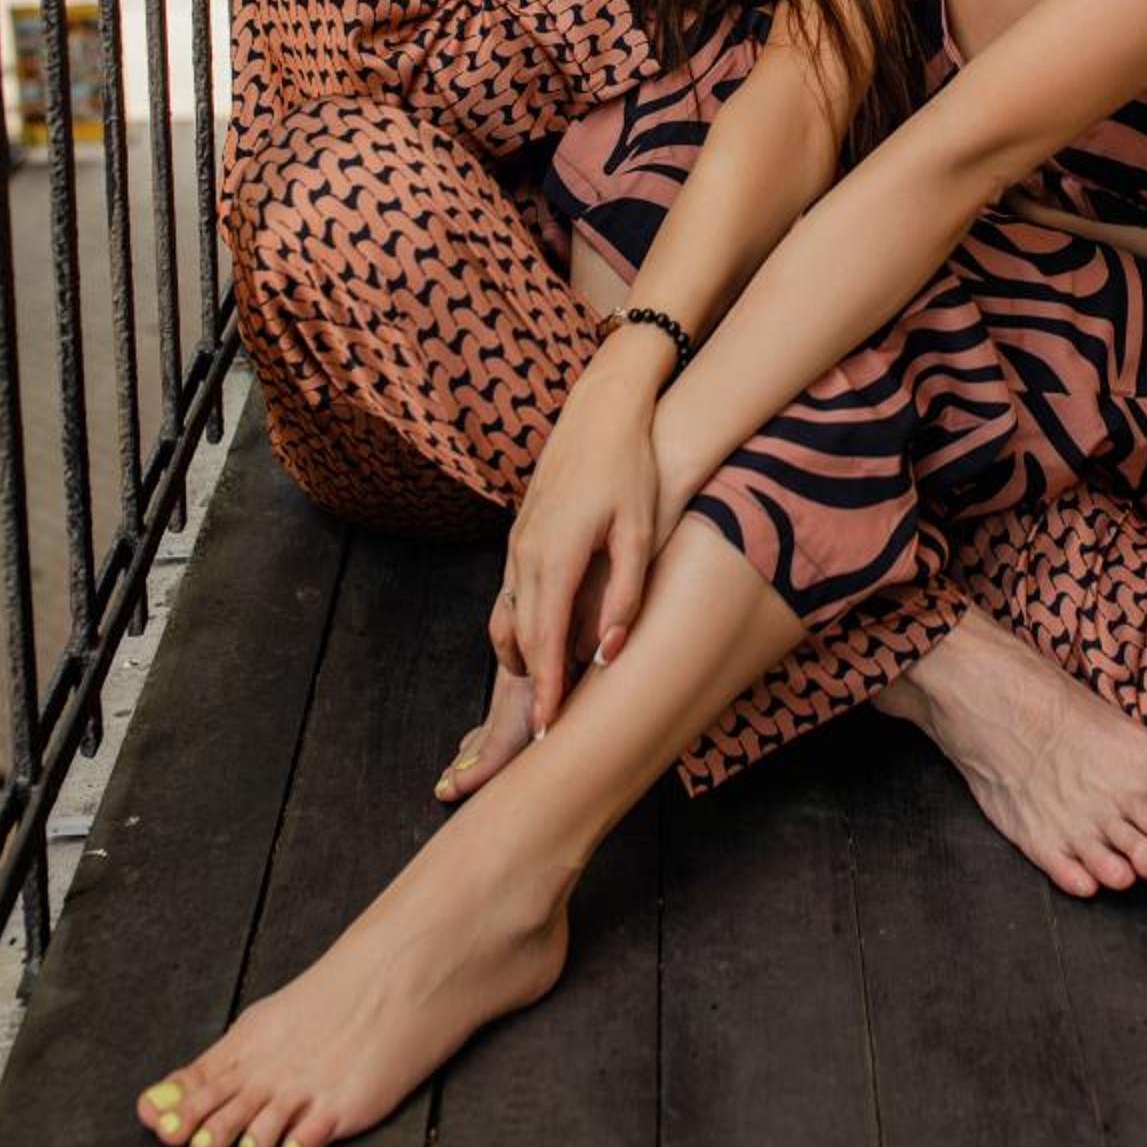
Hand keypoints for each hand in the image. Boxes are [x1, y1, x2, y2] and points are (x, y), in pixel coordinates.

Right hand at [490, 352, 662, 730]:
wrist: (601, 411)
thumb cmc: (629, 468)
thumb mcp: (639, 531)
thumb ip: (625, 594)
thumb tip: (608, 652)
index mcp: (554, 557)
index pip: (544, 642)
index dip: (546, 692)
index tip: (545, 735)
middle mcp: (525, 555)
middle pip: (519, 638)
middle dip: (529, 689)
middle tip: (538, 736)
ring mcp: (518, 544)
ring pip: (508, 617)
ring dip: (521, 658)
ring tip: (541, 695)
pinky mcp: (521, 535)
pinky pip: (511, 594)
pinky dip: (520, 627)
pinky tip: (540, 642)